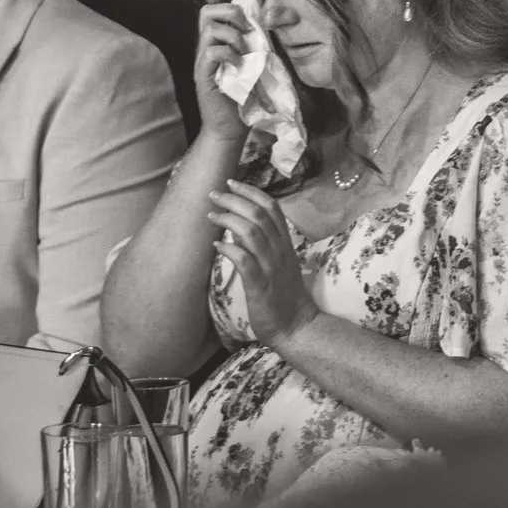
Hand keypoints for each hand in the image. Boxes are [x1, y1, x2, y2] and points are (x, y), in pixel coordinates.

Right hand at [191, 1, 252, 143]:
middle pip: (205, 12)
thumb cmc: (244, 99)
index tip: (250, 26)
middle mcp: (205, 50)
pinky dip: (230, 55)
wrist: (229, 130)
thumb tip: (277, 22)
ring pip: (209, 30)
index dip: (231, 9)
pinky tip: (240, 68)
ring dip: (234, 37)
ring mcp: (202, 63)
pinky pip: (211, 53)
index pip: (211, 11)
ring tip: (245, 54)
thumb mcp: (252, 66)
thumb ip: (254, 46)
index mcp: (215, 45)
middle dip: (230, 13)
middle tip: (247, 31)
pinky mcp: (204, 77)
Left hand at [207, 181, 319, 350]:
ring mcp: (271, 267)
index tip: (231, 182)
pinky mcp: (261, 286)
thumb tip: (239, 224)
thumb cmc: (283, 294)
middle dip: (234, 200)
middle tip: (214, 195)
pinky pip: (246, 261)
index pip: (272, 207)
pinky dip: (230, 249)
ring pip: (252, 233)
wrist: (296, 325)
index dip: (251, 191)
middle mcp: (280, 251)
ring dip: (229, 220)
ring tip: (211, 216)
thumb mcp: (277, 263)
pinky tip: (217, 245)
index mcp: (285, 243)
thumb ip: (263, 243)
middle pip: (259, 214)